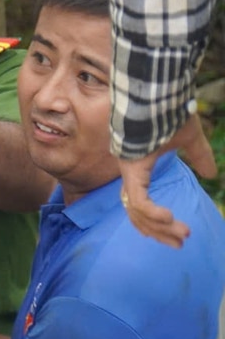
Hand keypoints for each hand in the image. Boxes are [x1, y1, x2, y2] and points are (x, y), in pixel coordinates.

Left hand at [121, 109, 214, 246]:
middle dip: (158, 232)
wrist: (158, 93)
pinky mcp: (131, 168)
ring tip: (181, 234)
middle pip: (137, 213)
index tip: (176, 232)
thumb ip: (198, 155)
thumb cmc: (168, 111)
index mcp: (138, 166)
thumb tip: (210, 173)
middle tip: (179, 244)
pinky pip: (138, 200)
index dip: (154, 220)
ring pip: (137, 211)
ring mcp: (128, 170)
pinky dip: (151, 213)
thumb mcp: (188, 138)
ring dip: (159, 227)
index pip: (140, 202)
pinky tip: (167, 219)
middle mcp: (129, 171)